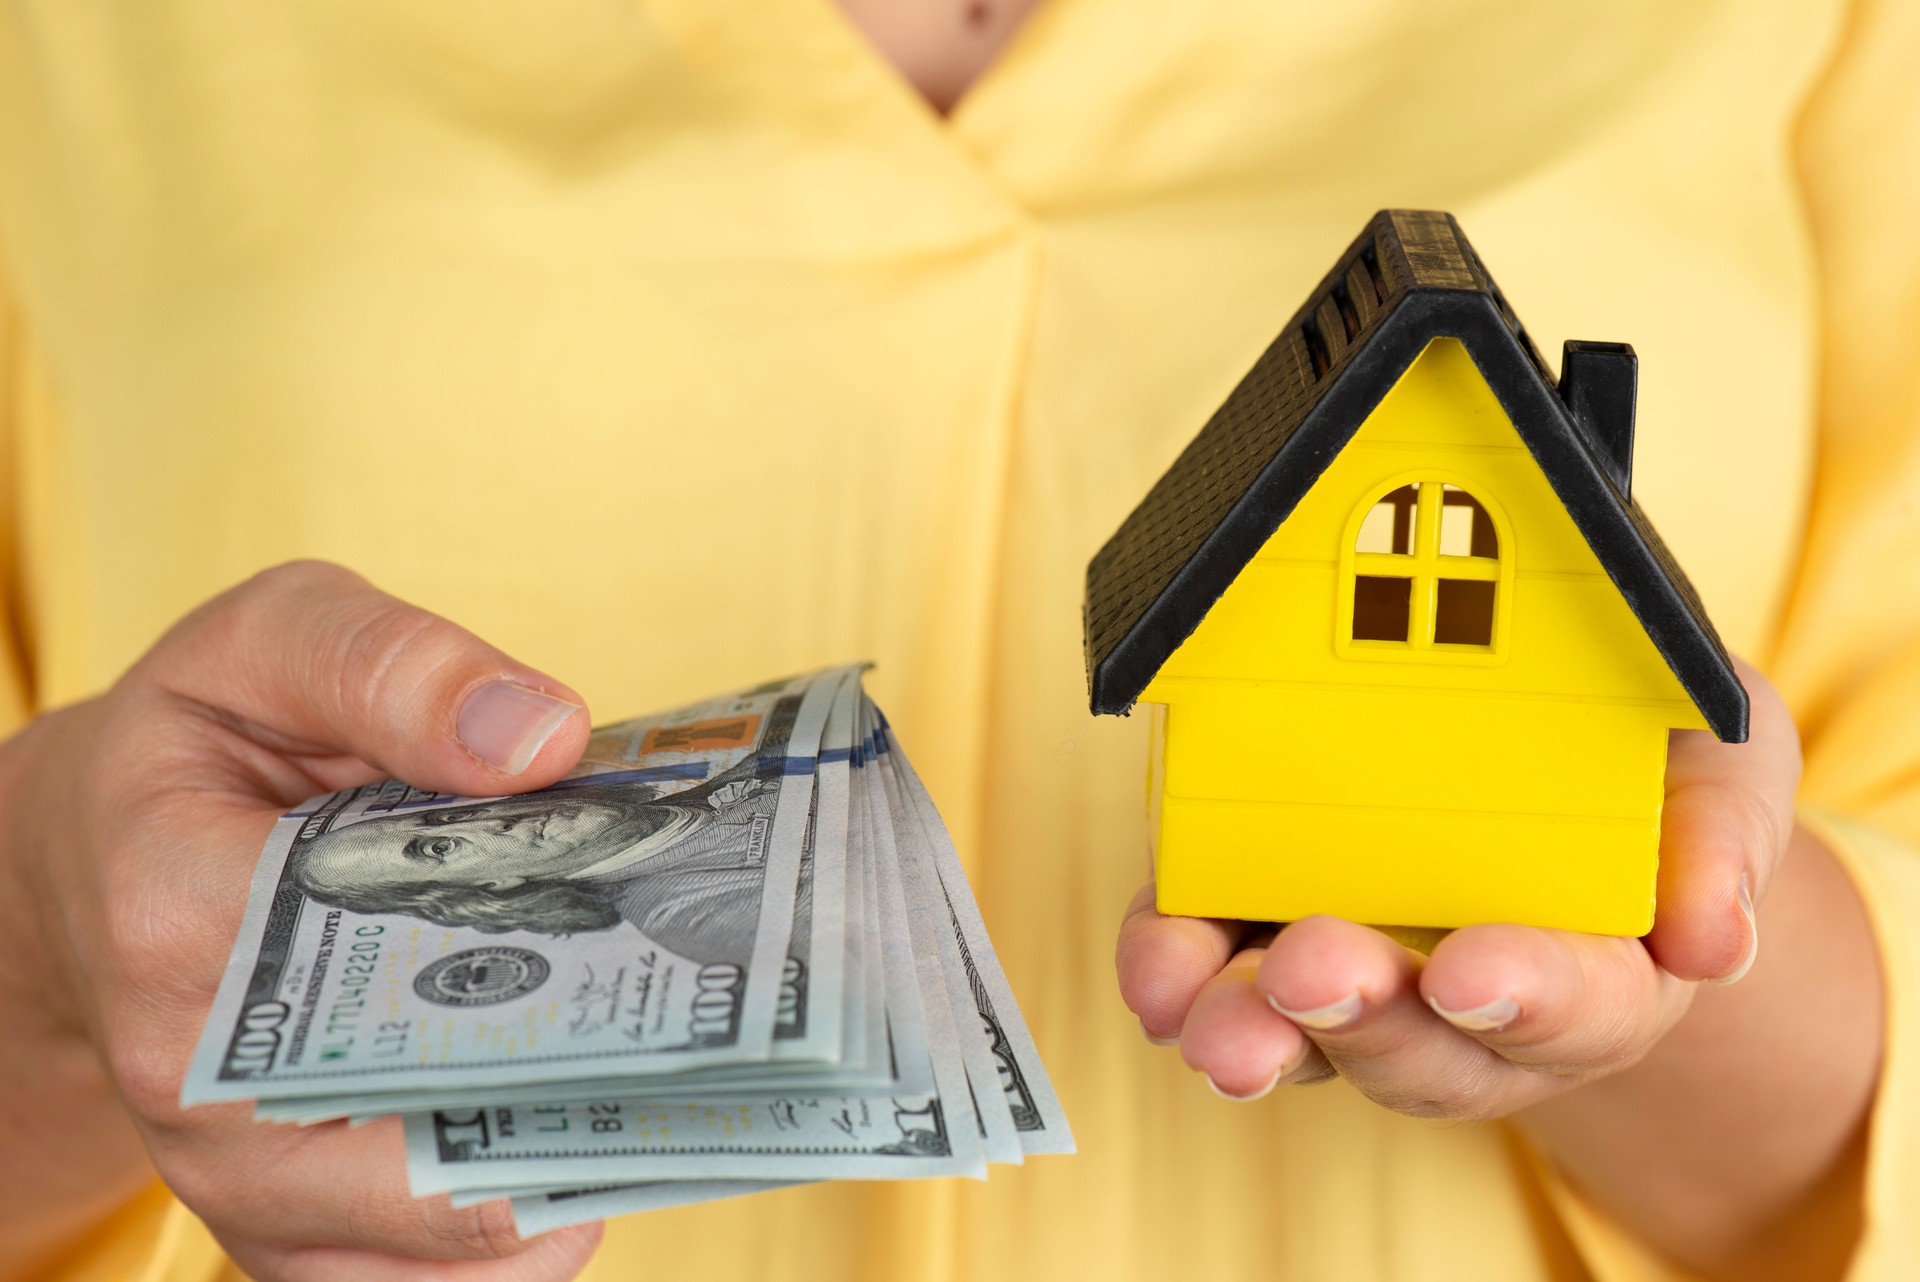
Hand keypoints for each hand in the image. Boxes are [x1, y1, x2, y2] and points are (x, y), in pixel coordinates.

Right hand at [0, 562, 602, 1280]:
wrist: (103, 862)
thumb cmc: (205, 745)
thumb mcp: (271, 639)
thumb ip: (392, 665)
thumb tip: (542, 739)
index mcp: (181, 917)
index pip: (383, 960)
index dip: (547, 938)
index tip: (657, 897)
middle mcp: (199, 1087)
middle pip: (440, 1135)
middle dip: (593, 1071)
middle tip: (708, 998)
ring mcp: (245, 1184)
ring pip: (459, 1246)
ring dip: (585, 1161)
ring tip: (670, 1060)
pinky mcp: (295, 1238)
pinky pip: (447, 1281)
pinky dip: (542, 1218)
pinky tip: (607, 1120)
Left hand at [1114, 657, 1799, 1115]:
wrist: (1564, 764)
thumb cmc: (1653, 766)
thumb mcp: (1722, 767)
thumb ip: (1722, 837)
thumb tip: (1711, 938)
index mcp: (1604, 973)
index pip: (1576, 1006)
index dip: (1527, 993)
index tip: (1474, 972)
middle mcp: (1475, 1007)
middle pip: (1423, 1049)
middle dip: (1362, 1017)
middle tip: (1311, 974)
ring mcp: (1367, 979)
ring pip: (1306, 1036)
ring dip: (1255, 1031)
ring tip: (1211, 1021)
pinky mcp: (1268, 929)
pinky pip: (1217, 968)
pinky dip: (1179, 975)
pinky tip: (1158, 975)